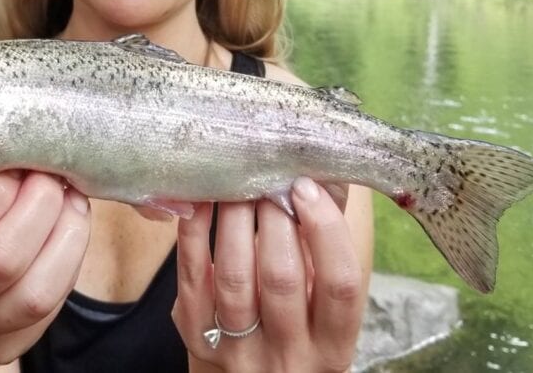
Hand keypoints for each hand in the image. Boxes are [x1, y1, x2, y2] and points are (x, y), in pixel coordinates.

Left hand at [172, 178, 365, 372]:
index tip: (307, 188)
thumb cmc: (297, 325)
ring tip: (237, 184)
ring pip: (234, 277)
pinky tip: (203, 201)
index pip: (340, 285)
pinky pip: (192, 278)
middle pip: (281, 277)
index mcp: (332, 345)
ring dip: (234, 220)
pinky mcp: (197, 338)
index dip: (326, 229)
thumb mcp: (323, 303)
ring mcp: (239, 351)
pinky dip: (194, 233)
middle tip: (267, 177)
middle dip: (273, 216)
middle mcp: (288, 355)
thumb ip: (325, 249)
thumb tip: (323, 176)